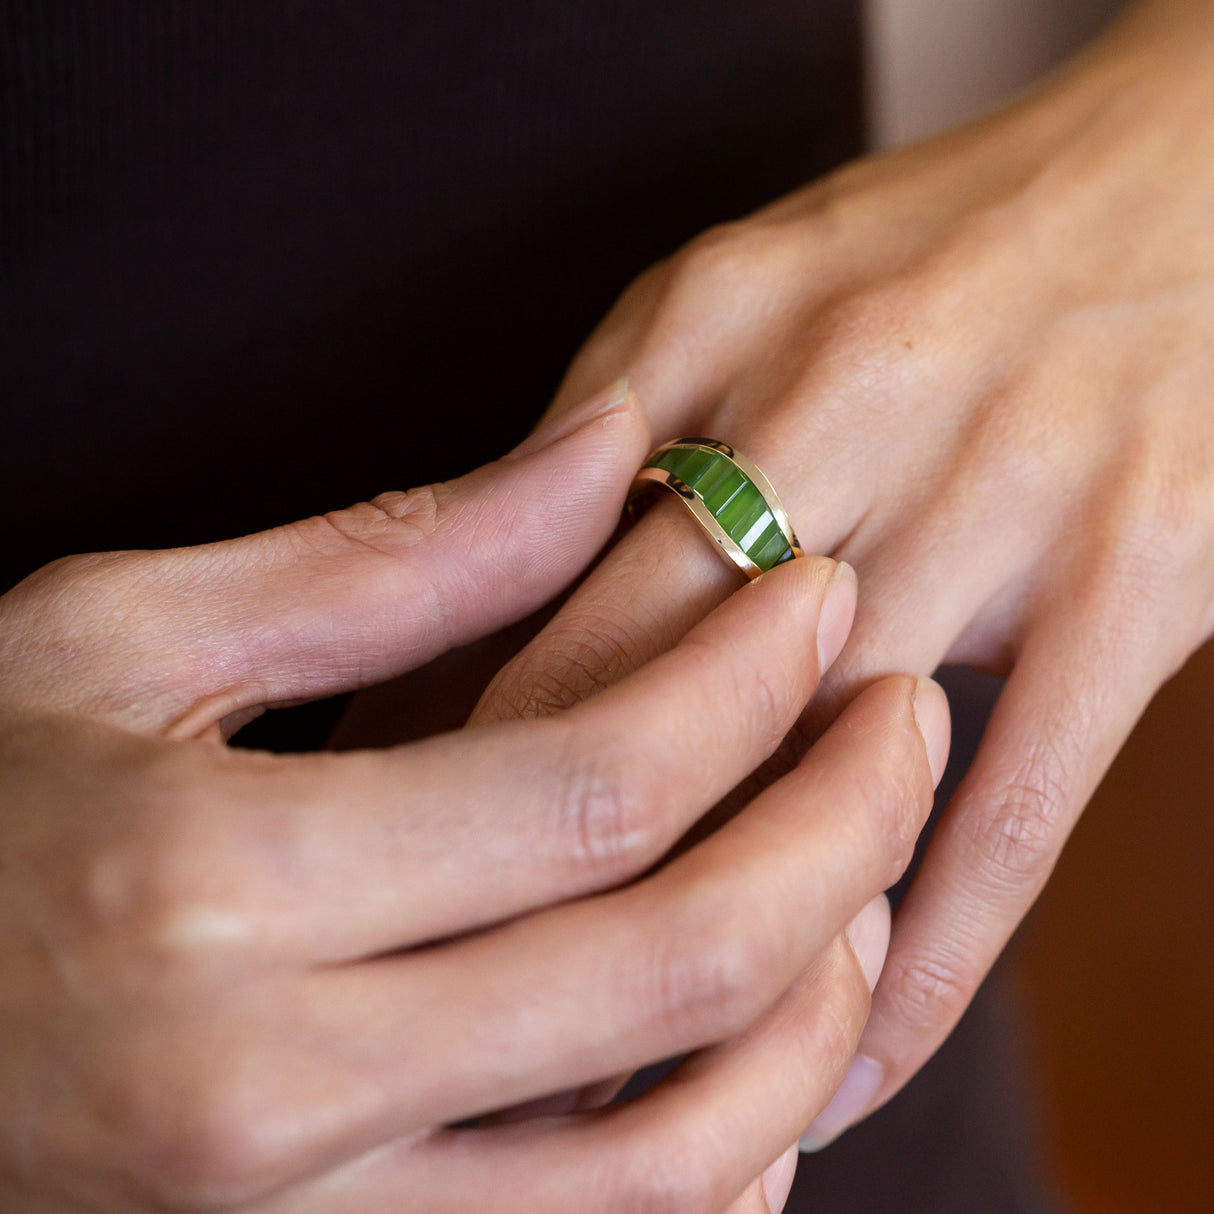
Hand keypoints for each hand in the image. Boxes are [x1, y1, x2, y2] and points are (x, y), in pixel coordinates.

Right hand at [0, 388, 946, 1212]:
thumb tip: (597, 451)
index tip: (811, 599)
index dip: (740, 684)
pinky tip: (760, 1040)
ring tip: (865, 868)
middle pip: (670, 967)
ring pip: (673, 1161)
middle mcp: (271, 1093)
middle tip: (899, 715)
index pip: (587, 789)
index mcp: (210, 887)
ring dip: (812, 1006)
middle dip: (836, 827)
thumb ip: (387, 562)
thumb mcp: (121, 638)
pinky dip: (722, 1160)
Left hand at [478, 0, 1213, 1144]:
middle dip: (541, 856)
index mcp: (713, 323)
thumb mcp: (738, 285)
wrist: (1183, 181)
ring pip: (816, 768)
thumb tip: (477, 598)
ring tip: (623, 1069)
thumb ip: (607, 429)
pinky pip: (1009, 823)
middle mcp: (842, 401)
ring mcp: (998, 495)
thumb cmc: (933, 246)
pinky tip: (840, 1071)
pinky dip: (920, 970)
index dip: (440, 731)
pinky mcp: (1134, 581)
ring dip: (711, 942)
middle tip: (461, 987)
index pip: (528, 567)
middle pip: (642, 680)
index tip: (388, 850)